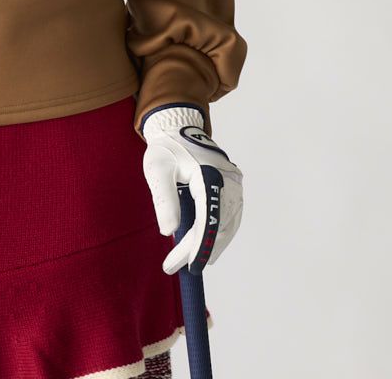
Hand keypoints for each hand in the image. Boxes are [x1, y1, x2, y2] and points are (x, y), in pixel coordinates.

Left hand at [140, 103, 242, 275]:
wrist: (179, 126)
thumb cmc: (166, 148)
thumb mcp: (157, 169)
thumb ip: (164, 199)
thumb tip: (169, 232)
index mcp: (209, 174)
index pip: (207, 218)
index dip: (199, 246)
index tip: (185, 265)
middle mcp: (228, 180)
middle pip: (219, 224)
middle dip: (199, 249)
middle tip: (174, 265)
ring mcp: (234, 183)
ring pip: (229, 223)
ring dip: (212, 245)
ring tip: (191, 263)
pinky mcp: (233, 185)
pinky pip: (232, 216)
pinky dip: (222, 233)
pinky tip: (209, 246)